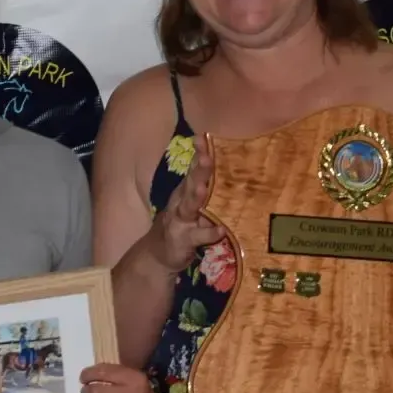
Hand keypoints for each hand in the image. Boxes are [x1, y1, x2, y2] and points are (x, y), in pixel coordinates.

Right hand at [143, 138, 225, 271]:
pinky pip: (197, 236)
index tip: (203, 137)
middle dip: (198, 170)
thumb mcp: (194, 206)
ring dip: (196, 197)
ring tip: (203, 188)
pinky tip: (220, 230)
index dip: (198, 153)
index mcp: (185, 191)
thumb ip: (209, 193)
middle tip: (205, 157)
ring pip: (189, 206)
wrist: (157, 255)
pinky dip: (208, 233)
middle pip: (190, 183)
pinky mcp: (183, 240)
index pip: (192, 169)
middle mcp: (181, 202)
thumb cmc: (182, 227)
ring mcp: (180, 221)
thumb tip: (235, 176)